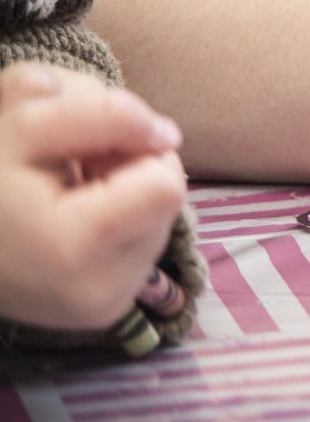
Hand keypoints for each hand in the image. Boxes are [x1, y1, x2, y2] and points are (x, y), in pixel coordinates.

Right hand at [0, 63, 187, 331]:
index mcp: (74, 250)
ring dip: (125, 196)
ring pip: (159, 222)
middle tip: (74, 169)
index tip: (88, 148)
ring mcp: (104, 307)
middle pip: (169, 201)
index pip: (167, 185)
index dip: (136, 148)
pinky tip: (71, 222)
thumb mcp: (27, 123)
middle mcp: (100, 293)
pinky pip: (142, 248)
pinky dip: (118, 224)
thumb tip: (164, 133)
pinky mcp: (107, 310)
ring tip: (67, 197)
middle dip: (131, 170)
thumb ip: (100, 111)